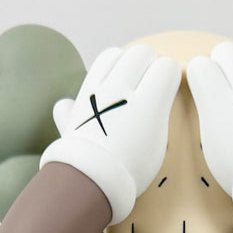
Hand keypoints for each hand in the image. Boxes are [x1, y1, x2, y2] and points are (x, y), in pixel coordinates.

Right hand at [41, 45, 180, 223]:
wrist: (92, 179)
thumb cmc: (83, 164)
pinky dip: (172, 78)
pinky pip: (167, 70)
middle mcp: (107, 85)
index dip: (127, 70)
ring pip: (148, 55)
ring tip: (162, 97)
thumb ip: (69, 117)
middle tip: (154, 94)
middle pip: (136, 53)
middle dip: (148, 68)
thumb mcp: (70, 135)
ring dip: (161, 72)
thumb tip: (61, 105)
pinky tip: (170, 97)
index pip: (111, 57)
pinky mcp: (148, 104)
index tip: (134, 90)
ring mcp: (126, 92)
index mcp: (90, 90)